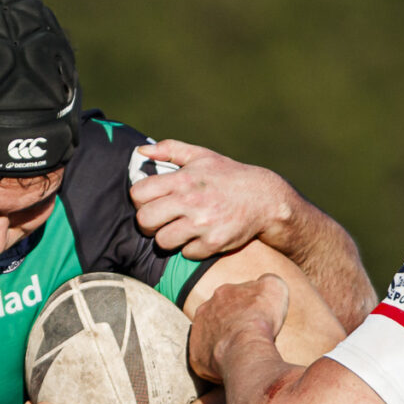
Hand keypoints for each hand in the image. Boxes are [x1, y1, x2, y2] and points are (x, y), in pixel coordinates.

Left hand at [131, 140, 293, 260]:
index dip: (139, 201)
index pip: (138, 194)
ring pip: (162, 241)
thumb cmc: (228, 176)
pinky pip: (186, 253)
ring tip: (178, 230)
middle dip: (148, 223)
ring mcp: (202, 224)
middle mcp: (191, 200)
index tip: (149, 203)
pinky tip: (200, 237)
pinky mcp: (214, 243)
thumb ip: (170, 150)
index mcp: (183, 179)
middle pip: (145, 221)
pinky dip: (191, 248)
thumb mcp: (201, 156)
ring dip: (168, 238)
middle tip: (159, 222)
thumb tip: (140, 151)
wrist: (264, 199)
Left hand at [186, 273, 288, 380]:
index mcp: (223, 293)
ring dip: (222, 342)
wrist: (245, 348)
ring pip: (210, 337)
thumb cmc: (260, 318)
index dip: (248, 308)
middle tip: (247, 336)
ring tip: (239, 352)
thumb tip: (263, 284)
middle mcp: (205, 310)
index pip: (234, 297)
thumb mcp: (273, 288)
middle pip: (219, 316)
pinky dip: (216, 362)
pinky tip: (231, 365)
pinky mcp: (196, 356)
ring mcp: (197, 333)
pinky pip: (205, 359)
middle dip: (231, 324)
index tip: (257, 319)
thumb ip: (267, 282)